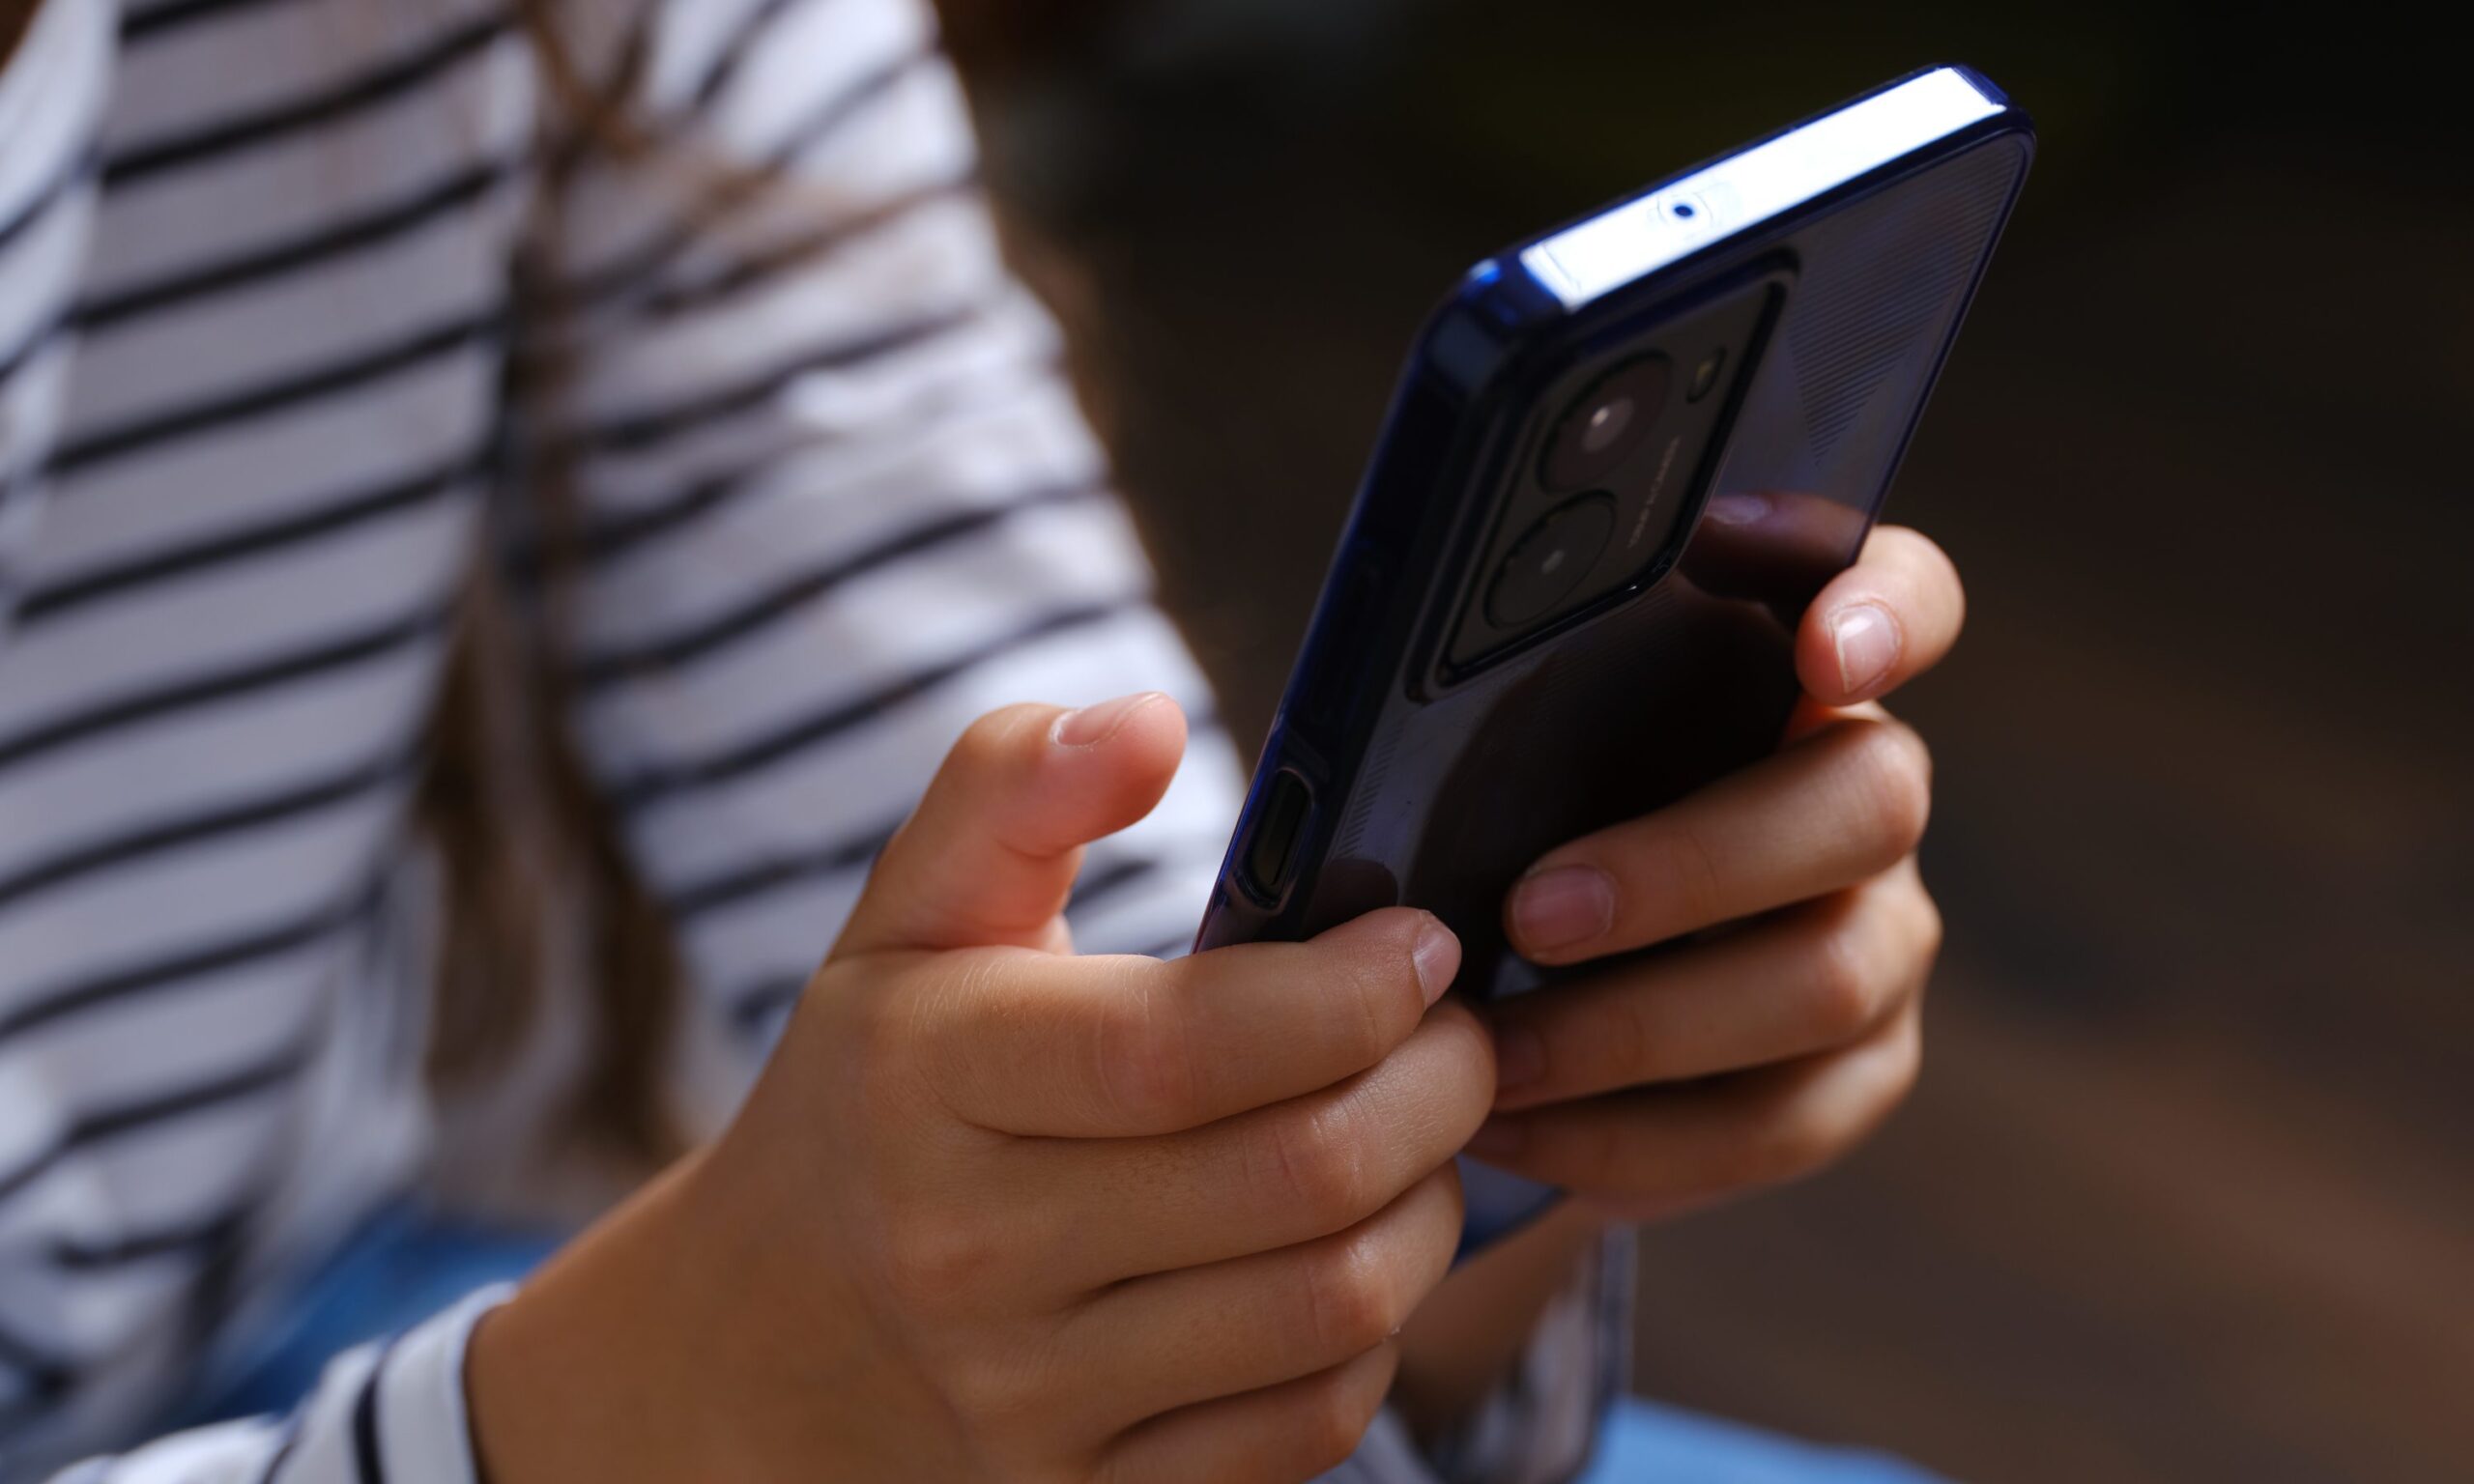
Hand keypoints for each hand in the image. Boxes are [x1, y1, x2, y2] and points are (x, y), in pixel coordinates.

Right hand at [469, 695, 1495, 1483]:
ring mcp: (1028, 1399)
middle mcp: (966, 1252)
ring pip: (1331, 1307)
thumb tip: (1145, 718)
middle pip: (1294, 1179)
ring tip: (1424, 1132)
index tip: (1417, 944)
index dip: (1348, 992)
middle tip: (1459, 1031)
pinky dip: (1375, 1332)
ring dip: (1430, 1203)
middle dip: (1437, 1087)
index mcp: (922, 1076)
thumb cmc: (871, 1098)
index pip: (1184, 1048)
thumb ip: (1012, 788)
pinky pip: (1309, 1425)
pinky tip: (1352, 1250)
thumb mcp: (905, 923)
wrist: (757, 1348)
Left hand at [1469, 523, 1961, 1221]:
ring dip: (1635, 1026)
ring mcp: (1882, 939)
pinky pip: (1773, 1120)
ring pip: (1822, 979)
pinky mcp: (1856, 1075)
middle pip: (1867, 805)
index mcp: (1797, 674)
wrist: (1529, 980)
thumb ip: (1516, 699)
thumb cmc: (1509, 813)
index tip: (1820, 645)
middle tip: (1528, 913)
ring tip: (1487, 1054)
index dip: (1887, 612)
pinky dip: (1625, 1136)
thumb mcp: (1506, 743)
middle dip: (1691, 862)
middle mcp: (1870, 795)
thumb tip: (1393, 709)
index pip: (1907, 599)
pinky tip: (1505, 1127)